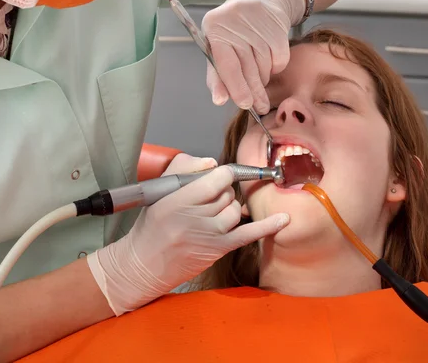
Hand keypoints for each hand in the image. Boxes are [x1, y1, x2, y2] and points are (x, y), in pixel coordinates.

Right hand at [87, 153, 289, 315]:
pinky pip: (248, 234)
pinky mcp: (219, 249)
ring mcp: (209, 235)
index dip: (221, 175)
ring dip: (230, 208)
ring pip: (236, 210)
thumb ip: (184, 167)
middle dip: (221, 193)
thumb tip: (213, 163)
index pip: (216, 178)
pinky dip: (268, 226)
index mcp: (178, 199)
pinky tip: (283, 219)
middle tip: (207, 201)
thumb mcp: (159, 191)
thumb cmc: (151, 226)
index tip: (217, 177)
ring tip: (214, 214)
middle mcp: (195, 217)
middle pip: (227, 194)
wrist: (143, 265)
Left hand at [202, 0, 305, 113]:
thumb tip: (220, 99)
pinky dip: (274, 69)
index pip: (226, 64)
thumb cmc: (233, 31)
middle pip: (247, 69)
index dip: (233, 86)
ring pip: (263, 68)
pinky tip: (268, 64)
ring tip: (258, 80)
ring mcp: (259, 24)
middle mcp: (236, 23)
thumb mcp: (218, 47)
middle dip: (252, 92)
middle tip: (258, 107)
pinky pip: (278, 61)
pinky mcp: (278, 27)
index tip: (238, 103)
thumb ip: (217, 74)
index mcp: (214, 28)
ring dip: (262, 81)